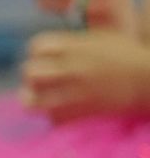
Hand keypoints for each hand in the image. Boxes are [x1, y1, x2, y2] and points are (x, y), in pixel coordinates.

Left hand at [21, 30, 149, 121]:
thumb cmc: (127, 56)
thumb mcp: (100, 37)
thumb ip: (70, 42)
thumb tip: (45, 49)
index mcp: (75, 46)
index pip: (36, 46)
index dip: (37, 54)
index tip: (46, 59)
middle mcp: (71, 67)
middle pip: (29, 72)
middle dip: (33, 77)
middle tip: (42, 82)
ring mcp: (75, 91)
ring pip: (33, 100)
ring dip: (36, 100)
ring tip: (45, 100)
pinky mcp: (82, 112)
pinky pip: (53, 119)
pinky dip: (55, 118)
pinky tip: (64, 113)